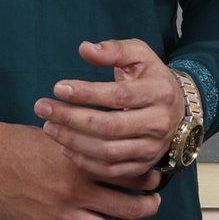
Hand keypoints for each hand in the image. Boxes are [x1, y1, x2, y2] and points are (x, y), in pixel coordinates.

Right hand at [0, 120, 162, 219]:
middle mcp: (75, 192)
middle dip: (148, 207)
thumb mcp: (58, 138)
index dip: (149, 180)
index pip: (130, 177)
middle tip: (152, 203)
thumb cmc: (21, 144)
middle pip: (130, 210)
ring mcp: (61, 215)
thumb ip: (87, 149)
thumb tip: (118, 151)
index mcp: (81, 164)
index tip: (154, 179)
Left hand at [31, 38, 184, 184]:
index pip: (119, 96)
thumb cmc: (150, 78)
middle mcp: (159, 123)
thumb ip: (114, 49)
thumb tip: (85, 49)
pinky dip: (84, 161)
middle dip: (71, 118)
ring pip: (108, 151)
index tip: (58, 87)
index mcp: (159, 92)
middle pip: (110, 127)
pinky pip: (110, 170)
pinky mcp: (143, 165)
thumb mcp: (139, 55)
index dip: (87, 93)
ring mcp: (152, 148)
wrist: (176, 110)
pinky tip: (64, 147)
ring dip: (72, 140)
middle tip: (42, 107)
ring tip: (48, 126)